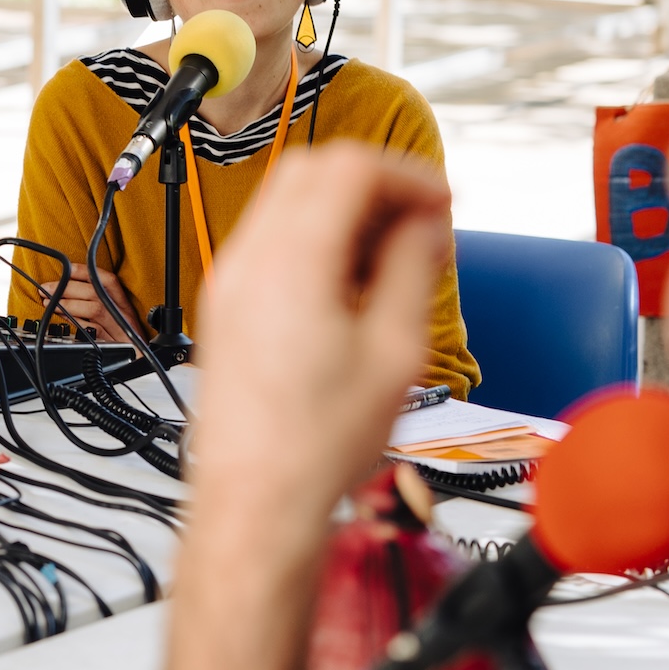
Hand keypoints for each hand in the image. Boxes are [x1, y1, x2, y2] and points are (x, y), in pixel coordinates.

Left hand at [35, 261, 140, 343]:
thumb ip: (95, 305)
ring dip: (69, 304)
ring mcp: (119, 328)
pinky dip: (77, 323)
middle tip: (47, 288)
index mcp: (123, 304)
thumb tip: (66, 293)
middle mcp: (122, 313)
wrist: (141, 363)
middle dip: (68, 287)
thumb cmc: (125, 338)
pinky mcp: (115, 344)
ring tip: (50, 304)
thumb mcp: (114, 319)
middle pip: (96, 292)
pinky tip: (64, 319)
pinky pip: (94, 330)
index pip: (107, 279)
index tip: (65, 268)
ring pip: (95, 309)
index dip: (86, 271)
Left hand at [129, 144, 450, 669]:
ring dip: (345, 211)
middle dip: (374, 184)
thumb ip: (412, 269)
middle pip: (310, 173)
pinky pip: (273, 246)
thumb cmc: (314, 445)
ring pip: (287, 206)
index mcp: (289, 261)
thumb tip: (424, 224)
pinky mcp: (225, 311)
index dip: (406, 174)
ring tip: (398, 258)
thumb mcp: (395, 349)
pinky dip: (318, 243)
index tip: (443, 201)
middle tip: (424, 222)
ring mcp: (228, 285)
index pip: (347, 169)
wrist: (255, 501)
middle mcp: (247, 263)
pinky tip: (356, 286)